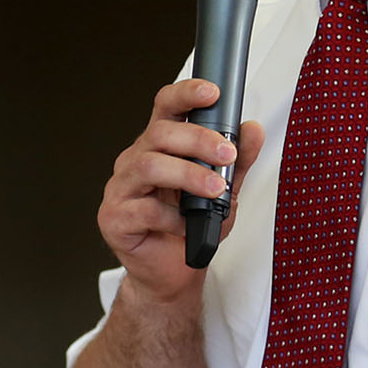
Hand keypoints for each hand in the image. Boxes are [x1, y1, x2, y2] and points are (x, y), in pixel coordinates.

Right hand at [96, 79, 265, 305]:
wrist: (173, 275)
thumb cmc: (191, 228)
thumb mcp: (224, 191)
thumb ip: (238, 162)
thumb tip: (253, 130)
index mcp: (158, 147)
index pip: (165, 107)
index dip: (186, 94)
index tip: (213, 92)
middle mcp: (135, 161)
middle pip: (159, 133)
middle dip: (198, 140)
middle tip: (227, 154)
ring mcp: (120, 189)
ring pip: (149, 166)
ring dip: (189, 175)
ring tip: (216, 190)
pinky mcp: (114, 218)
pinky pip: (143, 209)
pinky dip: (172, 217)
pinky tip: (187, 225)